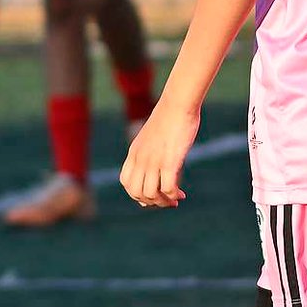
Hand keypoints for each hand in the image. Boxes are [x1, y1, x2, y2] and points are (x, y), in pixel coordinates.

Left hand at [121, 94, 199, 208]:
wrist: (177, 105)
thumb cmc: (169, 119)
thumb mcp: (152, 138)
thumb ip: (149, 153)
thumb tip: (153, 169)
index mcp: (134, 152)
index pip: (126, 182)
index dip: (137, 194)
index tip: (153, 194)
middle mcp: (141, 159)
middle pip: (136, 192)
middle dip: (151, 202)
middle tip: (166, 200)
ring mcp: (154, 161)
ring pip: (150, 194)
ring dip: (163, 202)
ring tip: (174, 200)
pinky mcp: (170, 161)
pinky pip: (168, 188)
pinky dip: (173, 195)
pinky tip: (181, 194)